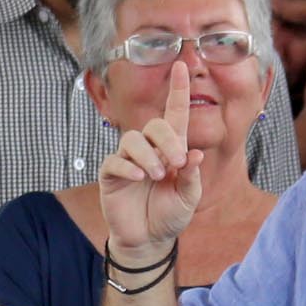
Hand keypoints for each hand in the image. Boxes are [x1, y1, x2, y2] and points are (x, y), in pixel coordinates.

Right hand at [98, 61, 207, 261]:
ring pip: (132, 140)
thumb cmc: (169, 214)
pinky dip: (127, 167)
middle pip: (154, 126)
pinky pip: (115, 161)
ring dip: (147, 156)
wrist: (149, 240)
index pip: (174, 114)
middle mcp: (149, 149)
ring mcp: (128, 160)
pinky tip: (138, 179)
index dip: (178, 90)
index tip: (181, 65)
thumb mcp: (189, 197)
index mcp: (171, 149)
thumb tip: (194, 153)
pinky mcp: (111, 174)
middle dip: (167, 140)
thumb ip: (192, 175)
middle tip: (177, 162)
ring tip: (156, 175)